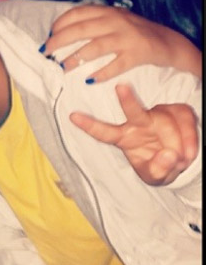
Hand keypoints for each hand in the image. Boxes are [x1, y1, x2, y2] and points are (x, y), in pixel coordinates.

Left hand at [42, 5, 201, 81]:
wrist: (168, 42)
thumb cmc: (134, 31)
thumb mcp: (114, 19)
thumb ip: (93, 21)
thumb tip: (61, 31)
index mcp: (107, 11)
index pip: (77, 14)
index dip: (59, 25)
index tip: (48, 36)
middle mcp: (115, 21)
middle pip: (79, 30)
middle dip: (58, 42)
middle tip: (45, 53)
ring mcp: (127, 38)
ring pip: (94, 48)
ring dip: (75, 59)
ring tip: (62, 68)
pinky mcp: (137, 54)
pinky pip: (116, 66)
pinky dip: (101, 74)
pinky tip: (89, 81)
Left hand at [70, 84, 198, 184]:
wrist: (181, 161)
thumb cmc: (159, 165)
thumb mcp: (155, 176)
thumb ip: (158, 170)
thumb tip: (168, 154)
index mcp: (125, 137)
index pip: (104, 133)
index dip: (89, 125)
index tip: (72, 116)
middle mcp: (139, 122)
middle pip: (133, 111)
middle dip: (126, 100)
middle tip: (121, 88)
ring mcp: (159, 114)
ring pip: (167, 124)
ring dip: (177, 145)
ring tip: (180, 160)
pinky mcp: (178, 111)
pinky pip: (185, 121)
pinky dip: (190, 138)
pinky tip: (190, 152)